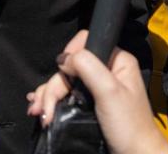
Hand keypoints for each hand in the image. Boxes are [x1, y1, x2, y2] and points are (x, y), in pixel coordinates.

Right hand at [27, 31, 167, 153]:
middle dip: (54, 86)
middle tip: (45, 107)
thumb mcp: (109, 92)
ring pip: (65, 81)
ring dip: (48, 95)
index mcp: (117, 60)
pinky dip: (51, 101)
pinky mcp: (89, 103)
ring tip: (38, 112)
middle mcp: (106, 70)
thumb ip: (89, 67)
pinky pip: (66, 95)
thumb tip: (64, 58)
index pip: (86, 42)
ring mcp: (97, 87)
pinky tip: (41, 109)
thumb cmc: (129, 126)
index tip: (62, 74)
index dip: (69, 56)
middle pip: (70, 66)